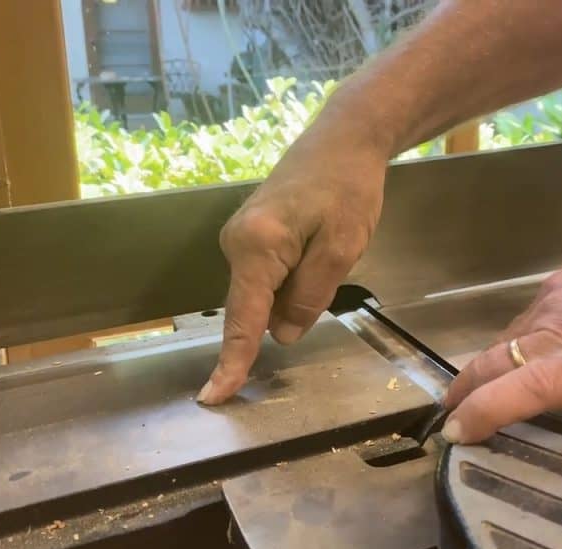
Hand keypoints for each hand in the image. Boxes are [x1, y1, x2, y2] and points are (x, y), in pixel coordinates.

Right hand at [198, 124, 388, 403]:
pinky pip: (266, 276)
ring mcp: (240, 238)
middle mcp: (236, 243)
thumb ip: (310, 296)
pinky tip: (318, 249)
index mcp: (257, 247)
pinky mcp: (251, 235)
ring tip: (330, 245)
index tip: (213, 398)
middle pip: (252, 307)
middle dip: (287, 311)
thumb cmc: (349, 188)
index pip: (242, 320)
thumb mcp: (341, 248)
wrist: (345, 136)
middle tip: (331, 266)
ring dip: (294, 291)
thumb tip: (283, 335)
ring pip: (262, 292)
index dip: (232, 363)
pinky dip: (290, 279)